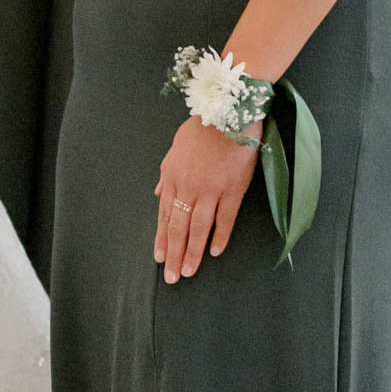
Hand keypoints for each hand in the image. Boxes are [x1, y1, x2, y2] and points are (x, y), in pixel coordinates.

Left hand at [154, 114, 260, 282]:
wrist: (228, 114)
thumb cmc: (202, 129)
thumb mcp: (175, 149)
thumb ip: (167, 174)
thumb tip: (158, 192)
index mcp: (172, 177)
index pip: (164, 214)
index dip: (161, 238)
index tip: (159, 257)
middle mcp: (188, 186)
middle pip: (178, 226)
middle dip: (174, 253)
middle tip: (172, 277)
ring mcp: (210, 189)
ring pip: (198, 228)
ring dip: (193, 252)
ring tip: (188, 271)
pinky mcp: (232, 189)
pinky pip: (225, 218)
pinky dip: (219, 236)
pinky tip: (215, 252)